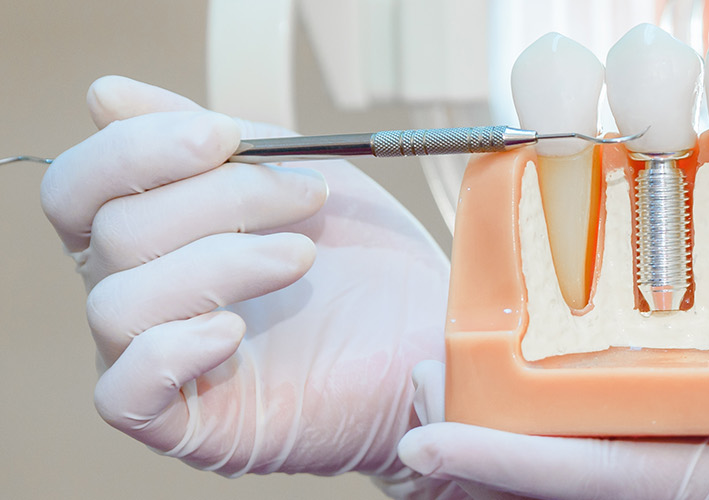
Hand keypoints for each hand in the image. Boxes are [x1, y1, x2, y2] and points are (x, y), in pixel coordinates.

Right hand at [43, 77, 448, 482]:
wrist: (434, 341)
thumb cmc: (367, 266)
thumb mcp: (297, 176)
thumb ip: (210, 138)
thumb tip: (105, 97)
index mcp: (147, 235)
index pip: (81, 187)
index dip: (136, 150)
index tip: (223, 134)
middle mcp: (136, 296)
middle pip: (111, 233)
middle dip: (219, 197)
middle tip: (308, 193)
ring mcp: (154, 363)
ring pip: (118, 304)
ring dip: (219, 264)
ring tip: (302, 258)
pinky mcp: (182, 424)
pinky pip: (124, 391)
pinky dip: (173, 350)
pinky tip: (236, 331)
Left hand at [394, 173, 708, 498]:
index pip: (625, 479)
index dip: (520, 465)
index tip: (432, 440)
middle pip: (594, 499)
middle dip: (496, 473)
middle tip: (412, 422)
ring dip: (535, 479)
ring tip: (458, 441)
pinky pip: (667, 494)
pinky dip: (604, 476)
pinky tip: (576, 448)